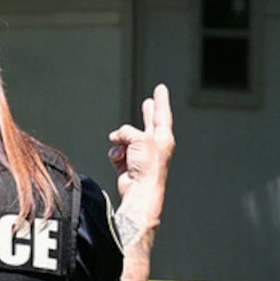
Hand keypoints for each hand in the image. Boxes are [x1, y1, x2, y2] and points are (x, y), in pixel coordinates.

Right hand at [107, 85, 173, 213]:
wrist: (139, 192)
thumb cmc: (148, 168)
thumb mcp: (140, 139)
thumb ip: (127, 131)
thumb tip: (117, 137)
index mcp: (163, 138)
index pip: (162, 114)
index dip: (161, 100)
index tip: (161, 89)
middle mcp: (154, 146)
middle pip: (148, 124)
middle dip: (147, 113)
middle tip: (149, 102)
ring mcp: (141, 155)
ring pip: (126, 139)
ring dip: (120, 143)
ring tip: (123, 151)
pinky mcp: (129, 164)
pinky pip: (118, 151)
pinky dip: (116, 154)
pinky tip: (119, 160)